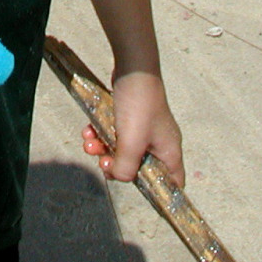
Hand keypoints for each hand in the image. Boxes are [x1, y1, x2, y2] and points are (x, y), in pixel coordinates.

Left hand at [82, 71, 183, 186]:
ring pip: (122, 151)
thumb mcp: (132, 142)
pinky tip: (89, 130)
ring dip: (102, 149)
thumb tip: (118, 177)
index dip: (157, 192)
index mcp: (169, 152)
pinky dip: (101, 134)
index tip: (134, 188)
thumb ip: (126, 167)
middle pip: (138, 168)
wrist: (132, 69)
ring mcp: (145, 131)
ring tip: (90, 142)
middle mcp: (159, 143)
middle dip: (116, 165)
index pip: (172, 183)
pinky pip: (115, 134)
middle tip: (102, 161)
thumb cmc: (139, 105)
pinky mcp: (130, 119)